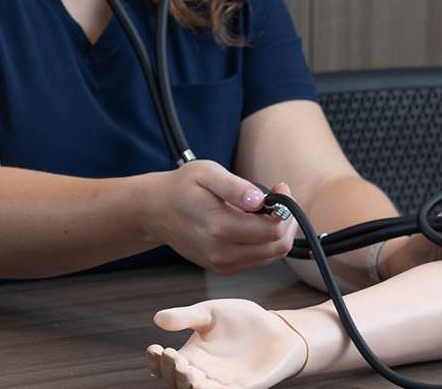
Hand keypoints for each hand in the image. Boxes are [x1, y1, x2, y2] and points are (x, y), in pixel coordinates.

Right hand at [140, 160, 298, 274]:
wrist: (155, 211)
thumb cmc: (181, 188)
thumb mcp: (206, 173)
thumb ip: (235, 186)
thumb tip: (260, 200)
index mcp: (219, 228)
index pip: (274, 230)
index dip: (285, 208)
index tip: (280, 187)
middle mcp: (221, 253)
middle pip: (278, 247)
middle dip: (286, 222)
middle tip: (277, 200)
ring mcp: (222, 264)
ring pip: (271, 255)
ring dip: (276, 233)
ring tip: (263, 210)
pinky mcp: (222, 268)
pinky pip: (258, 260)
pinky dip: (264, 242)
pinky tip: (252, 224)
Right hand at [146, 299, 305, 388]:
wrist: (278, 330)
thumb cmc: (241, 321)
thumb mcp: (210, 313)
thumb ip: (186, 316)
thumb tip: (157, 319)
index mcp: (190, 355)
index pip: (163, 365)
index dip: (154, 361)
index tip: (156, 348)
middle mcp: (202, 373)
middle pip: (176, 382)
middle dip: (171, 373)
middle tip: (176, 359)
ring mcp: (222, 383)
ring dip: (189, 386)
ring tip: (190, 373)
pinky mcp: (244, 388)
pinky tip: (209, 385)